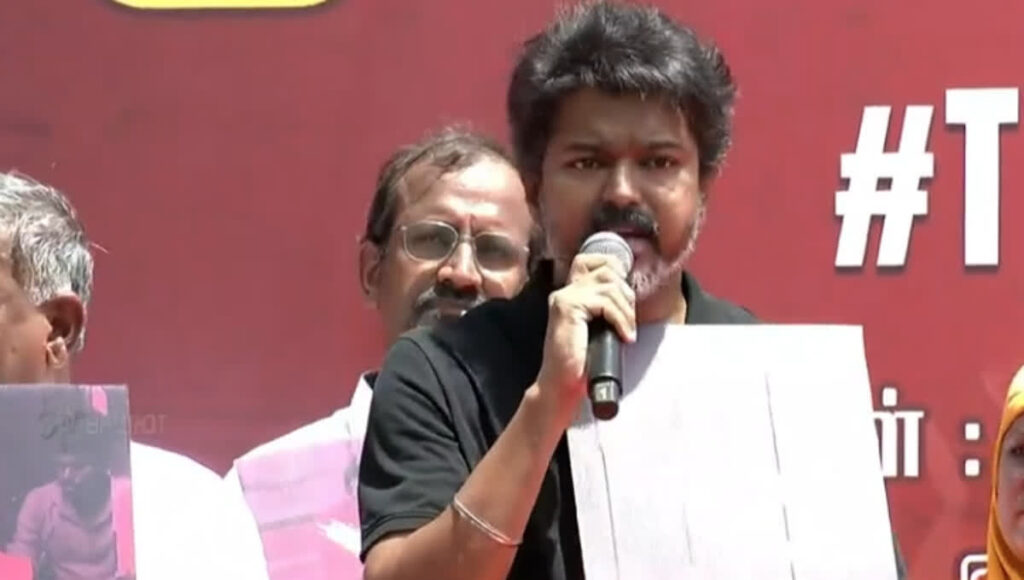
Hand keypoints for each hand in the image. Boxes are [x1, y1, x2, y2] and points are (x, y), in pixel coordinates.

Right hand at [535, 253, 635, 416]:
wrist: (561, 386)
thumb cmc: (582, 363)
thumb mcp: (598, 328)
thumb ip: (606, 309)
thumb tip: (630, 296)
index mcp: (570, 294)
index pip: (591, 260)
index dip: (614, 268)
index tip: (626, 298)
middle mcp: (565, 291)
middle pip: (607, 269)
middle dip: (626, 294)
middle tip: (629, 321)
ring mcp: (564, 298)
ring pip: (609, 286)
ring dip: (626, 310)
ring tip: (627, 332)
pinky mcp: (568, 308)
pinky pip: (605, 302)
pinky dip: (621, 320)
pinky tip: (624, 336)